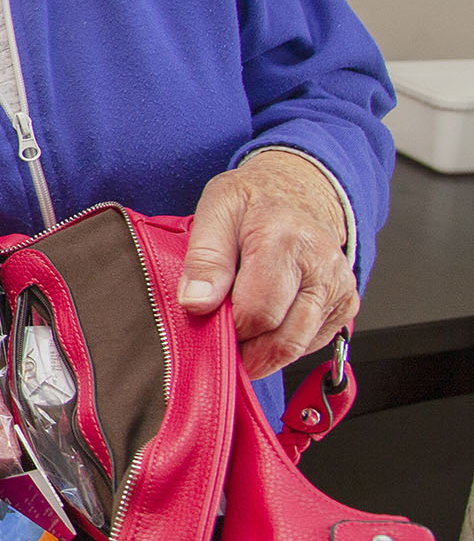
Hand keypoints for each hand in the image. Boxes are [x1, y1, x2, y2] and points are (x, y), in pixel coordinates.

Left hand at [180, 152, 355, 377]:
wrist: (299, 189)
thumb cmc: (255, 200)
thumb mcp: (215, 210)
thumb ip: (203, 258)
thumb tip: (195, 302)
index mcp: (285, 240)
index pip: (258, 312)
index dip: (229, 327)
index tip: (209, 319)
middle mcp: (321, 266)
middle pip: (283, 338)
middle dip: (246, 347)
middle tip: (221, 332)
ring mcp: (339, 287)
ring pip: (299, 346)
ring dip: (264, 351)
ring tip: (240, 328)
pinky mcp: (346, 304)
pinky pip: (312, 343)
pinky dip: (284, 343)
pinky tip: (267, 321)